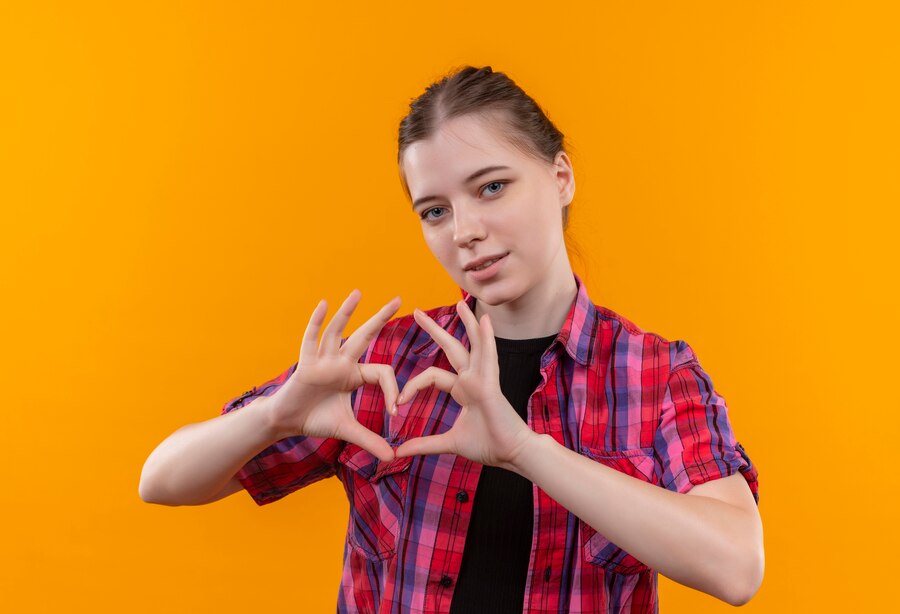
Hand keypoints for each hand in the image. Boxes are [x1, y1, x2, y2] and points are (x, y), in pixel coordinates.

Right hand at [267, 289, 400, 461]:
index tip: (396, 411)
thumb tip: (393, 458)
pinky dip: (316, 323)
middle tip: (399, 300)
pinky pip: (311, 340)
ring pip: (338, 331)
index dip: (393, 389)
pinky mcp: (306, 365)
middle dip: (381, 318)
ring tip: (359, 293)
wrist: (288, 423)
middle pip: (365, 336)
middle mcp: (341, 362)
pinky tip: (324, 304)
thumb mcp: (348, 430)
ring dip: (348, 312)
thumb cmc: (317, 420)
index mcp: (354, 374)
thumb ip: (370, 441)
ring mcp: (323, 360)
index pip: (381, 371)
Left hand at [393, 300, 537, 470]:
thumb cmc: (488, 445)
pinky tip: (485, 320)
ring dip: (467, 322)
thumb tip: (400, 452)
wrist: (511, 454)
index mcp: (463, 390)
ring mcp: (484, 379)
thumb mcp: (449, 443)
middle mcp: (473, 379)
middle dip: (434, 330)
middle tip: (417, 312)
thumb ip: (425, 444)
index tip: (398, 402)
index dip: (412, 386)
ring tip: (460, 302)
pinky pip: (489, 356)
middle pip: (451, 348)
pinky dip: (487, 338)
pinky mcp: (491, 384)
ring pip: (473, 344)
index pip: (432, 376)